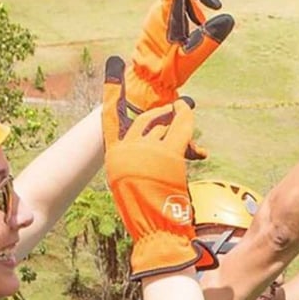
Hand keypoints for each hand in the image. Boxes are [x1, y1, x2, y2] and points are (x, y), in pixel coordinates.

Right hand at [102, 56, 215, 278]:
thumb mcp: (131, 182)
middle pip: (144, 118)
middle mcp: (127, 150)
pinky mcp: (168, 155)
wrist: (156, 231)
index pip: (110, 118)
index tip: (112, 68)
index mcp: (114, 156)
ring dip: (176, 120)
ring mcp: (146, 152)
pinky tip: (188, 112)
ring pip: (163, 123)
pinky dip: (186, 118)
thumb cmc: (146, 210)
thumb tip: (150, 141)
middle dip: (160, 112)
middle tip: (173, 106)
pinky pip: (180, 128)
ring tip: (184, 115)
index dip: (112, 92)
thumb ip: (137, 158)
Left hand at [128, 0, 234, 116]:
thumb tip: (228, 18)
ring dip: (196, 7)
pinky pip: (176, 8)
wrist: (148, 81)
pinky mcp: (158, 22)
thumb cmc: (167, 69)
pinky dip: (189, 14)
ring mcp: (157, 15)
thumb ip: (211, 37)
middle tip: (216, 7)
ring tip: (202, 25)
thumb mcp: (193, 55)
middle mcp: (159, 10)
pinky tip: (194, 30)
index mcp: (165, 14)